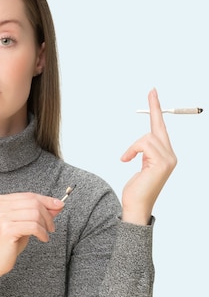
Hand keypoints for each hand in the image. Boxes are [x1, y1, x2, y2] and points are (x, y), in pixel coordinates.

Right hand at [0, 193, 63, 285]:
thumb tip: (56, 205)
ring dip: (45, 225)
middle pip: (33, 203)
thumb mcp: (23, 224)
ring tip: (45, 234)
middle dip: (48, 214)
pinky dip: (42, 232)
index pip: (29, 196)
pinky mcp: (7, 229)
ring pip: (35, 214)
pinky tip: (42, 238)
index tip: (59, 205)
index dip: (46, 200)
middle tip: (52, 227)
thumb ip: (37, 213)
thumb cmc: (6, 244)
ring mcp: (1, 217)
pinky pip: (33, 226)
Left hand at [120, 88, 176, 224]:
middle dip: (155, 108)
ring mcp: (168, 159)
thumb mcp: (141, 167)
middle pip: (159, 127)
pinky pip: (143, 144)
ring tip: (127, 159)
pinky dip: (132, 150)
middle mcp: (171, 156)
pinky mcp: (162, 162)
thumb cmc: (136, 190)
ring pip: (148, 137)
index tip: (153, 95)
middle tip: (152, 90)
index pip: (162, 130)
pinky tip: (126, 160)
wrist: (136, 206)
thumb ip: (145, 154)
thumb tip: (142, 145)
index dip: (157, 112)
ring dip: (133, 147)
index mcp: (166, 156)